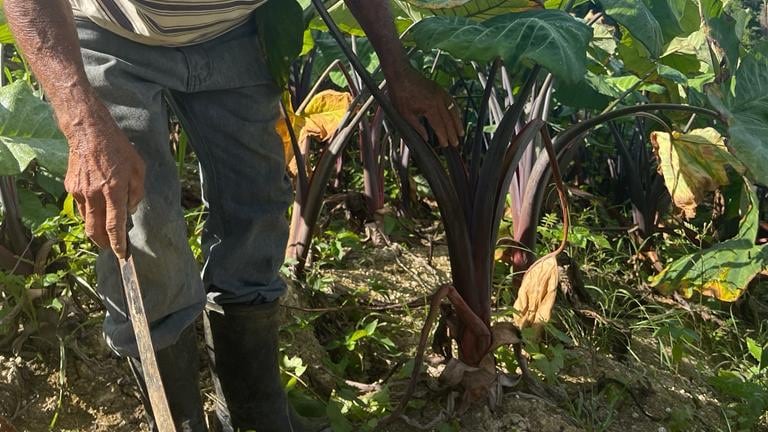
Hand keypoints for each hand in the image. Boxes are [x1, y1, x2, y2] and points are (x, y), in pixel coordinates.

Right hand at [62, 95, 144, 258]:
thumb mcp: (138, 169)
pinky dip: (89, 213)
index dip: (118, 243)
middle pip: (96, 230)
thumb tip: (129, 210)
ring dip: (95, 231)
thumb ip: (136, 193)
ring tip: (104, 234)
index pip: (115, 225)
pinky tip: (97, 211)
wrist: (88, 132)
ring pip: (86, 220)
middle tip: (112, 248)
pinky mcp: (70, 187)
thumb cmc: (118, 149)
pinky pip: (81, 207)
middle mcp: (95, 194)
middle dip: (104, 243)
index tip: (122, 254)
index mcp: (114, 190)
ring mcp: (80, 191)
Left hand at [388, 67, 462, 147]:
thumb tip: (426, 138)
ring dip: (458, 123)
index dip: (443, 136)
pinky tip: (457, 116)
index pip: (440, 126)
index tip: (446, 144)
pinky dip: (455, 110)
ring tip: (461, 133)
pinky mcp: (440, 89)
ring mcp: (441, 94)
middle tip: (456, 143)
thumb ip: (417, 127)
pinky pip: (451, 101)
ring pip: (453, 110)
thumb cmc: (400, 93)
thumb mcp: (405, 114)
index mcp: (429, 107)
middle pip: (448, 120)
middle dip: (453, 133)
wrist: (401, 74)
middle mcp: (438, 100)